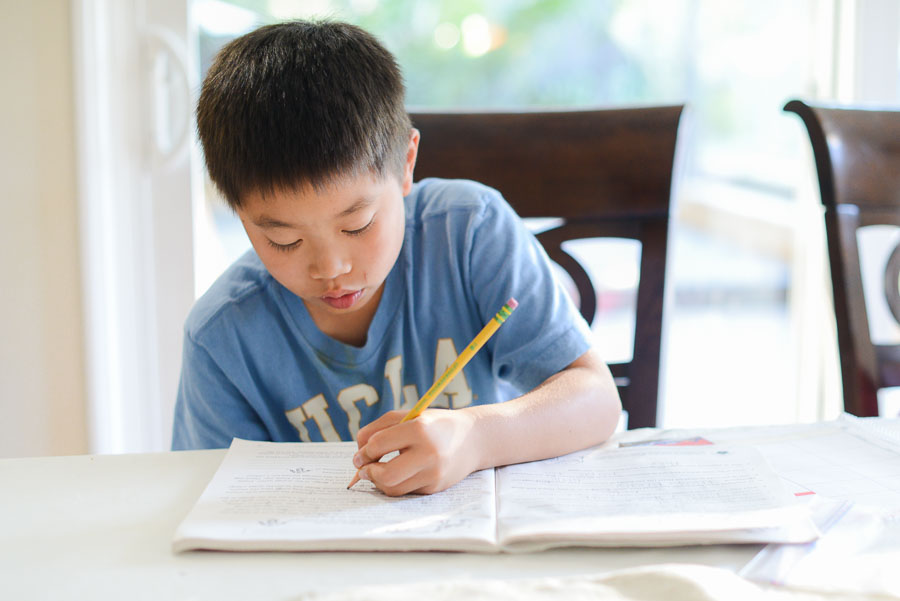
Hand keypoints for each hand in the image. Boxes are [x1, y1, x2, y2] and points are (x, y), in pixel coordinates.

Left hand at [353, 409, 478, 495]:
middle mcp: (428, 453)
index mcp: (419, 429)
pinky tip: (399, 474)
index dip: (364, 452)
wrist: (472, 439)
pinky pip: (405, 492)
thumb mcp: (408, 416)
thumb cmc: (433, 426)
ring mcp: (433, 473)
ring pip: (393, 489)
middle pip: (385, 475)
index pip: (378, 444)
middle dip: (368, 473)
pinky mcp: (435, 488)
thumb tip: (358, 454)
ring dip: (378, 482)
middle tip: (364, 469)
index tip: (361, 454)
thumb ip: (377, 428)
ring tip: (378, 472)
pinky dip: (396, 485)